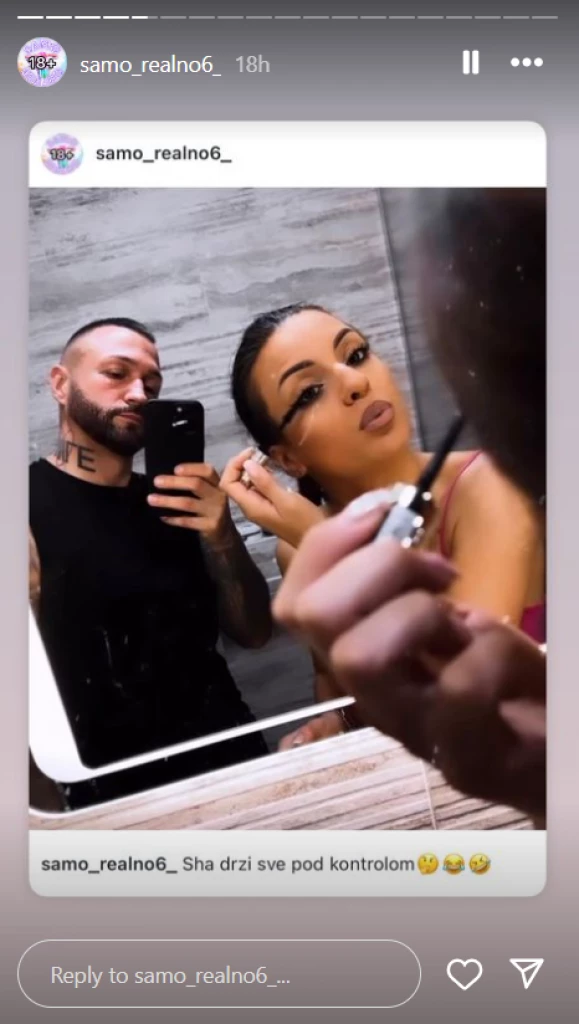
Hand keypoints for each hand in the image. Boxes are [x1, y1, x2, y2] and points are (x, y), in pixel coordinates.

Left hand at [148, 463, 232, 544]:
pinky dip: (173, 519)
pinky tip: (162, 516)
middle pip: (196, 484)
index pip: (207, 471)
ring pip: (188, 503)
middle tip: (156, 482)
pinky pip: (188, 521)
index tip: (175, 469)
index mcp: (217, 483)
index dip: (191, 468)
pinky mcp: (210, 526)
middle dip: (174, 482)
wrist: (224, 533)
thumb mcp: (208, 493)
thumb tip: (165, 478)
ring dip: (168, 500)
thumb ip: (195, 484)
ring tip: (151, 499)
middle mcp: (218, 495)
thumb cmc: (209, 508)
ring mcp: (215, 511)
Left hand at [220, 448, 324, 547]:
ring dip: (253, 469)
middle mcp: (250, 507)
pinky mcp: (268, 506)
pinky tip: (273, 470)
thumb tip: (247, 463)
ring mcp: (259, 507)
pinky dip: (262, 476)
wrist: (316, 538)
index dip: (234, 465)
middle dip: (243, 465)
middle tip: (261, 453)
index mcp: (251, 507)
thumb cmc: (304, 521)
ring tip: (268, 458)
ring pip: (246, 484)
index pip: (227, 484)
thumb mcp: (286, 500)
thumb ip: (265, 482)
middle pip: (235, 483)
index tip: (251, 453)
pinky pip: (258, 488)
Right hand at [274, 504, 545, 817]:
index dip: (326, 544)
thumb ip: (402, 575)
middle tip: (434, 572)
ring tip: (458, 620)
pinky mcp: (465, 759)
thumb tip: (379, 510)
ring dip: (417, 611)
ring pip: (359, 657)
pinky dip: (490, 650)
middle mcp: (370, 696)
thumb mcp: (443, 609)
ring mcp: (412, 733)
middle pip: (312, 617)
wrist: (551, 746)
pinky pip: (459, 688)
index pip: (293, 603)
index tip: (384, 512)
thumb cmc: (498, 672)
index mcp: (359, 655)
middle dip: (374, 565)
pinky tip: (503, 655)